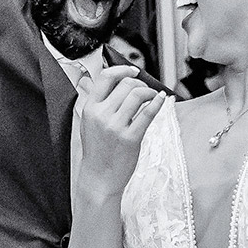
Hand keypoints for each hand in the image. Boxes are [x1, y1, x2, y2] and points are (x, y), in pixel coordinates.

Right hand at [72, 66, 167, 201]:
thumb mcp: (87, 122)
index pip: (105, 77)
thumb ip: (92, 101)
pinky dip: (157, 102)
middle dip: (139, 83)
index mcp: (90, 108)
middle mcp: (102, 115)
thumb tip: (91, 81)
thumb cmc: (96, 151)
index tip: (132, 70)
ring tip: (152, 96)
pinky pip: (148, 113)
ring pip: (137, 95)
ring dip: (149, 91)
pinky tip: (160, 99)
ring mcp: (116, 126)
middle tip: (144, 89)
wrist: (100, 177)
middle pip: (125, 84)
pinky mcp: (131, 138)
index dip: (122, 70)